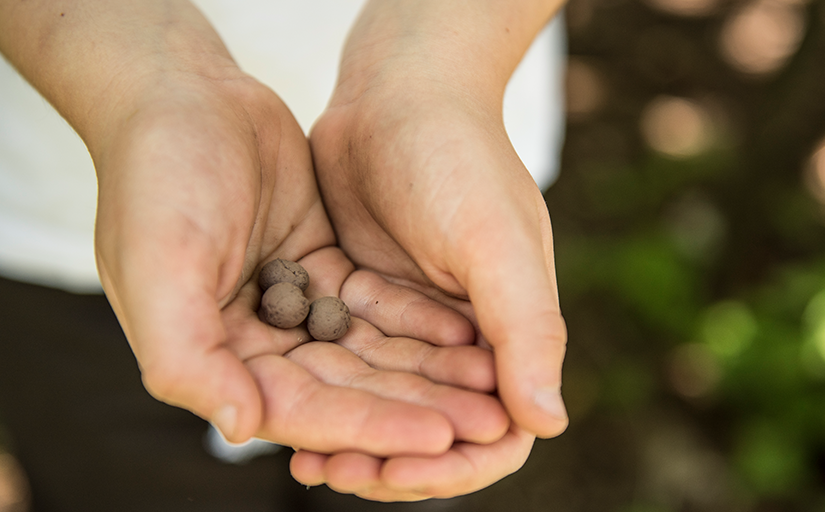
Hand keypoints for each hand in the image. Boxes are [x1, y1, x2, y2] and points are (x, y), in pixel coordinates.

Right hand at [91, 69, 504, 456]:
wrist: (180, 92)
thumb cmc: (157, 177)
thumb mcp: (156, 266)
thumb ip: (186, 356)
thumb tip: (244, 428)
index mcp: (211, 356)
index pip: (301, 409)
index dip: (370, 428)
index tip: (438, 439)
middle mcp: (253, 341)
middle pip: (347, 388)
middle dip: (415, 409)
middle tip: (487, 424)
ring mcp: (290, 303)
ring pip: (369, 351)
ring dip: (427, 372)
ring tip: (492, 387)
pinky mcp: (320, 266)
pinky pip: (376, 304)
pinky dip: (418, 320)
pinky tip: (470, 333)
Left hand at [305, 0, 567, 497]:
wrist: (400, 90)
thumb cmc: (461, 158)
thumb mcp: (496, 243)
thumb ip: (526, 329)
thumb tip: (547, 424)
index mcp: (511, 335)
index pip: (495, 432)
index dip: (450, 464)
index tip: (395, 468)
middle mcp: (466, 338)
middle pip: (431, 427)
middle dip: (386, 458)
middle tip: (330, 471)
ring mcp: (412, 321)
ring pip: (381, 401)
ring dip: (347, 433)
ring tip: (300, 458)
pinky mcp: (365, 299)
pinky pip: (345, 362)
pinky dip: (320, 388)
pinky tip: (277, 403)